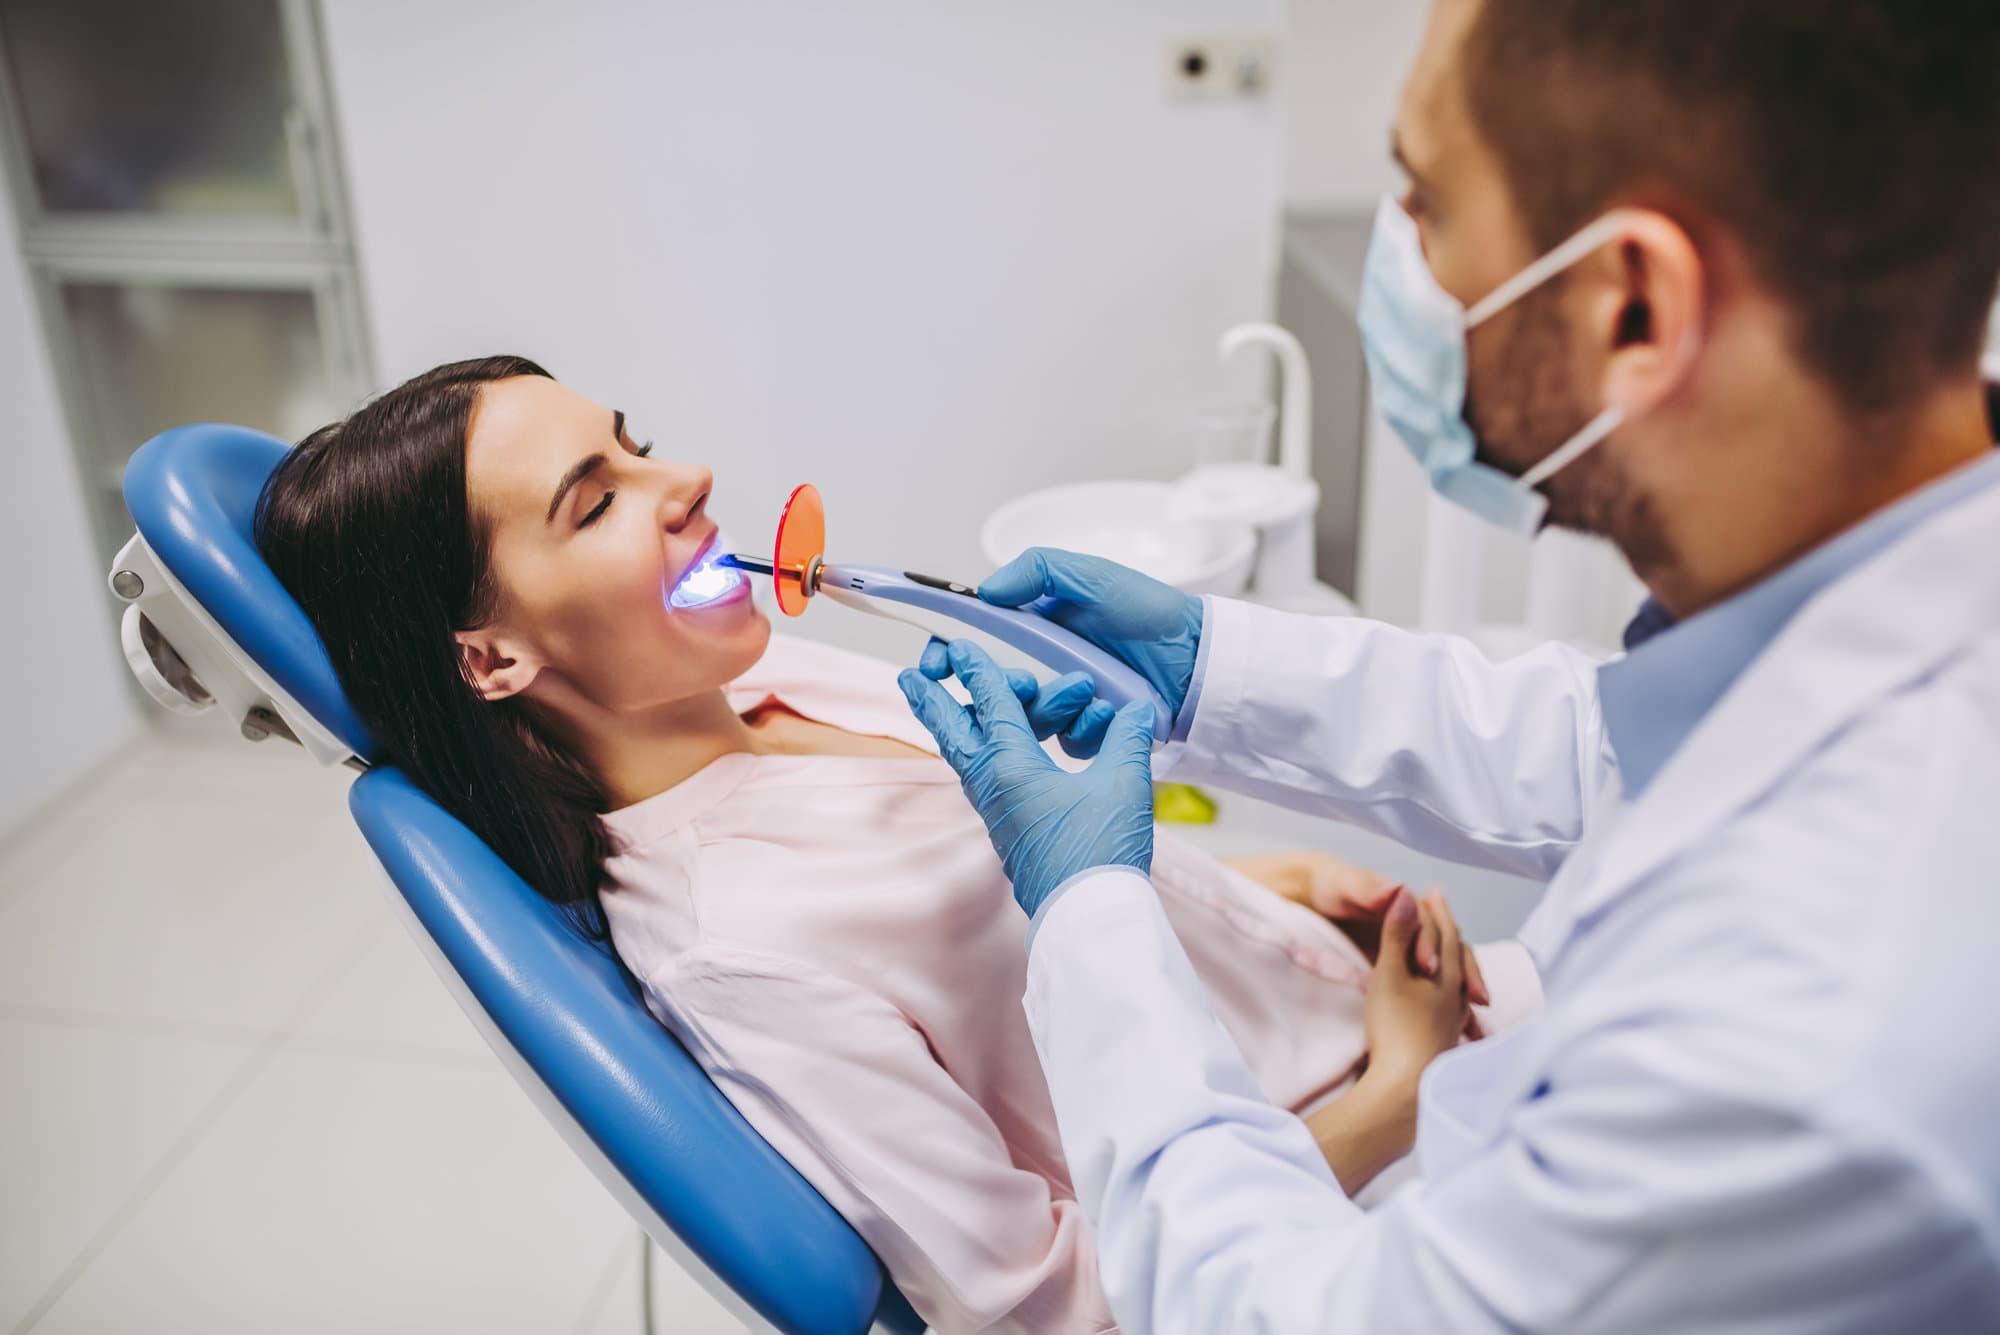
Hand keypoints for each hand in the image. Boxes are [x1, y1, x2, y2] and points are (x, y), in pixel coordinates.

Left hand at [900, 639, 1156, 916]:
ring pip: (968, 756)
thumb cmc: (1100, 852)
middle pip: (953, 732)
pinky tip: (993, 755)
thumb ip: (1126, 739)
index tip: (957, 647)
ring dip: (959, 725)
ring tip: (950, 703)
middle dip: (931, 700)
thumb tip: (1137, 709)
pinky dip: (984, 755)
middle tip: (910, 675)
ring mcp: (997, 813)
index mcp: (1011, 767)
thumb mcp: (1123, 785)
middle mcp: (993, 787)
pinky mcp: (1009, 832)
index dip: (977, 670)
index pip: (990, 704)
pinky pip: (987, 780)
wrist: (1088, 916)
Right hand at [973, 548, 1203, 744]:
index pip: (977, 643)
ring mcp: (1070, 702)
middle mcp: (1048, 666)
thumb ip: (1038, 570)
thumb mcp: (1091, 577)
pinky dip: (1087, 727)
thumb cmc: (1148, 612)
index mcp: (1038, 627)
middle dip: (991, 693)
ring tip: (1089, 686)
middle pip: (995, 691)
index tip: (934, 662)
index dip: (950, 655)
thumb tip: (986, 590)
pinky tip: (1111, 708)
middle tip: (1012, 684)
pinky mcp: (1094, 731)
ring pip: (1031, 721)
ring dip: (1053, 706)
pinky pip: (1070, 743)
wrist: (1196, 656)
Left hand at [1232, 852, 1489, 1007]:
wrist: (1304, 892)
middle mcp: (1412, 924)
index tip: (1425, 966)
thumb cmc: (1325, 887)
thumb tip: (1398, 888)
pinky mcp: (1400, 965)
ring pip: (1448, 970)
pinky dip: (1449, 1007)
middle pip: (1450, 951)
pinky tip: (1460, 1031)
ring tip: (1476, 1026)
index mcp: (1403, 904)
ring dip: (1464, 994)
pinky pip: (1432, 986)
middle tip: (1477, 1002)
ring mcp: (1408, 946)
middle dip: (1466, 974)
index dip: (1429, 944)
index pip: (1428, 926)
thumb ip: (1367, 888)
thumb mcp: (1342, 885)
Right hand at [1362, 889, 1481, 1091]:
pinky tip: (1457, 1003)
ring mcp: (1455, 1017)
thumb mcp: (1389, 973)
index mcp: (1447, 972)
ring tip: (1452, 951)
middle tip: (1441, 912)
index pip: (1445, 930)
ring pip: (1462, 979)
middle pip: (1459, 952)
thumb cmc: (1395, 1027)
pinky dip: (1457, 990)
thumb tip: (1405, 892)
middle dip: (1448, 928)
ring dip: (1456, 958)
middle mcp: (1459, 992)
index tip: (1433, 893)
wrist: (1406, 1086)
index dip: (1436, 909)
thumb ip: (1396, 934)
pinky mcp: (1447, 1039)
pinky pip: (1459, 1005)